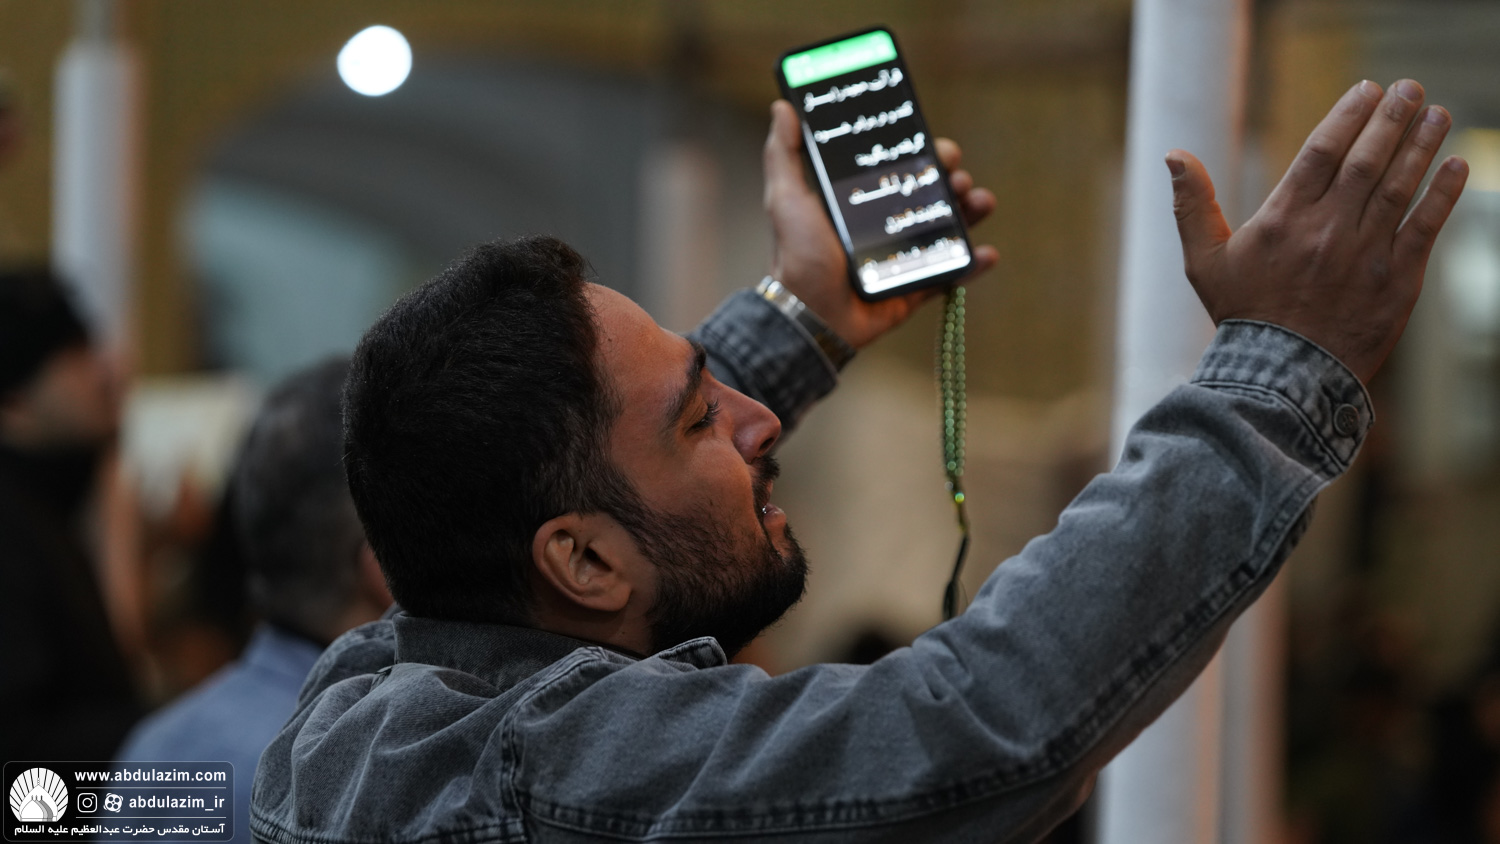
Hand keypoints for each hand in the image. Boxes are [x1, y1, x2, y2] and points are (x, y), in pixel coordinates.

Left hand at [762, 99, 998, 349]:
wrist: (809, 313)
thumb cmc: (796, 255)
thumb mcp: (786, 197)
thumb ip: (784, 153)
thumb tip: (783, 106)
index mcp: (861, 200)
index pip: (900, 166)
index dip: (923, 151)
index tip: (936, 144)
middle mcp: (885, 223)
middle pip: (931, 191)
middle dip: (952, 177)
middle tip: (955, 175)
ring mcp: (904, 255)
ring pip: (949, 227)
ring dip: (971, 210)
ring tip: (978, 202)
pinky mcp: (915, 287)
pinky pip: (952, 273)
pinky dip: (974, 264)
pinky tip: (987, 253)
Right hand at [1169, 79, 1468, 383]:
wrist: (1280, 376)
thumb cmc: (1243, 317)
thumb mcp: (1204, 261)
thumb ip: (1192, 205)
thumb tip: (1174, 154)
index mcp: (1283, 220)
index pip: (1322, 152)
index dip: (1348, 116)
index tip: (1368, 90)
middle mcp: (1327, 230)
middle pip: (1366, 160)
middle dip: (1392, 120)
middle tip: (1410, 90)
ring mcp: (1365, 254)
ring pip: (1399, 187)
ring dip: (1421, 146)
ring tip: (1437, 115)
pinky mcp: (1396, 281)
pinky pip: (1425, 228)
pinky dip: (1443, 194)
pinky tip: (1456, 165)